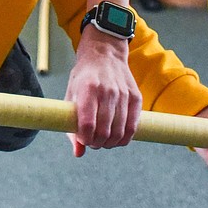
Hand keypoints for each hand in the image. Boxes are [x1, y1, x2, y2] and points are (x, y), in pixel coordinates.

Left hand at [64, 28, 140, 156]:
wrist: (104, 54)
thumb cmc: (84, 77)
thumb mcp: (71, 95)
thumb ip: (72, 124)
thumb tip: (78, 153)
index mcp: (88, 89)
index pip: (87, 124)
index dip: (85, 139)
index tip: (83, 139)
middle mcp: (107, 91)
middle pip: (104, 131)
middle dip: (97, 143)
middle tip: (93, 142)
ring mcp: (123, 94)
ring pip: (120, 132)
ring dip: (110, 143)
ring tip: (104, 140)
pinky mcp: (136, 97)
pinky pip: (133, 126)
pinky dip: (125, 138)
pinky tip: (118, 138)